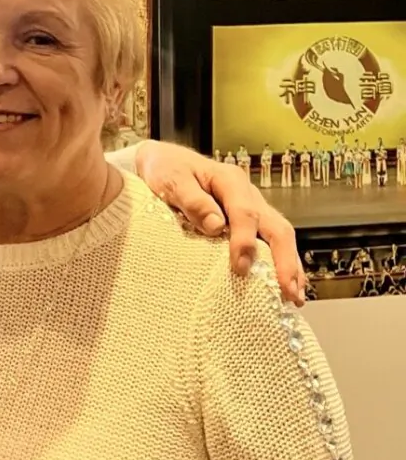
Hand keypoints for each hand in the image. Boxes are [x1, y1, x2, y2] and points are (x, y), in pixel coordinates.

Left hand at [134, 140, 304, 305]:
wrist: (164, 163)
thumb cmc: (166, 171)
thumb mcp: (171, 180)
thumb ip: (192, 200)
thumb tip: (216, 225)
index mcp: (229, 180)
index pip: (244, 213)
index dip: (244, 241)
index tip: (240, 268)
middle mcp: (248, 194)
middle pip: (276, 226)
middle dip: (284, 260)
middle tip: (286, 291)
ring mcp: (253, 208)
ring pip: (280, 236)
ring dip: (290, 266)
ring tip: (294, 297)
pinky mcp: (250, 221)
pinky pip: (271, 242)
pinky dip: (280, 263)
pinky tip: (284, 285)